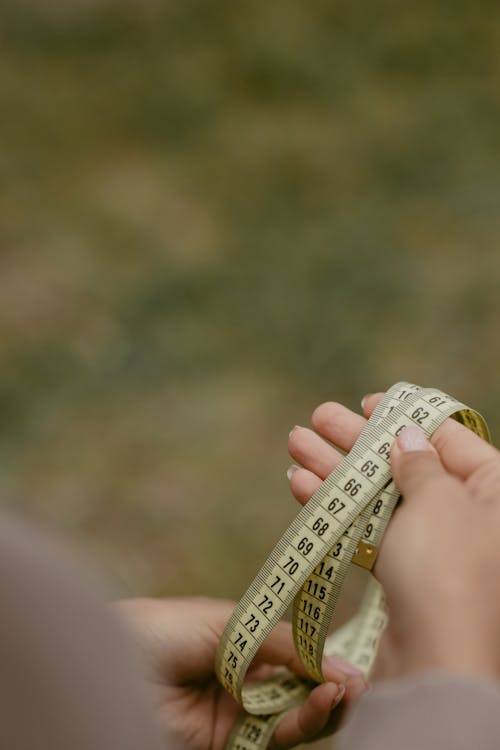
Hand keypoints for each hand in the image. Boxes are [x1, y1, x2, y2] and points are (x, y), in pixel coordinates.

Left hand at [114, 597, 365, 749]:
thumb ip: (278, 642)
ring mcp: (236, 712)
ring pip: (293, 716)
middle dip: (330, 684)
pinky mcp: (228, 744)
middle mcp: (242, 679)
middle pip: (299, 688)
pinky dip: (303, 722)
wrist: (109, 664)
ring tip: (349, 690)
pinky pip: (274, 737)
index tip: (350, 655)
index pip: (293, 653)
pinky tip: (323, 701)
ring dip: (324, 705)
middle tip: (360, 680)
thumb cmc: (160, 629)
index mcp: (239, 642)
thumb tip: (335, 659)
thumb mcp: (226, 624)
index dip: (322, 656)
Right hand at [287, 393, 499, 681]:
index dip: (404, 415)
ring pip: (378, 496)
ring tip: (295, 442)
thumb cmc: (448, 569)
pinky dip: (336, 509)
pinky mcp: (404, 576)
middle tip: (318, 417)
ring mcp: (434, 548)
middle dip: (356, 440)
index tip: (366, 402)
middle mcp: (468, 516)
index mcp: (494, 489)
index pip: (448, 437)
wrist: (435, 663)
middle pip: (405, 464)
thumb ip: (420, 462)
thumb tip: (408, 437)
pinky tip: (300, 484)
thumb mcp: (438, 500)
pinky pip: (368, 530)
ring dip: (334, 470)